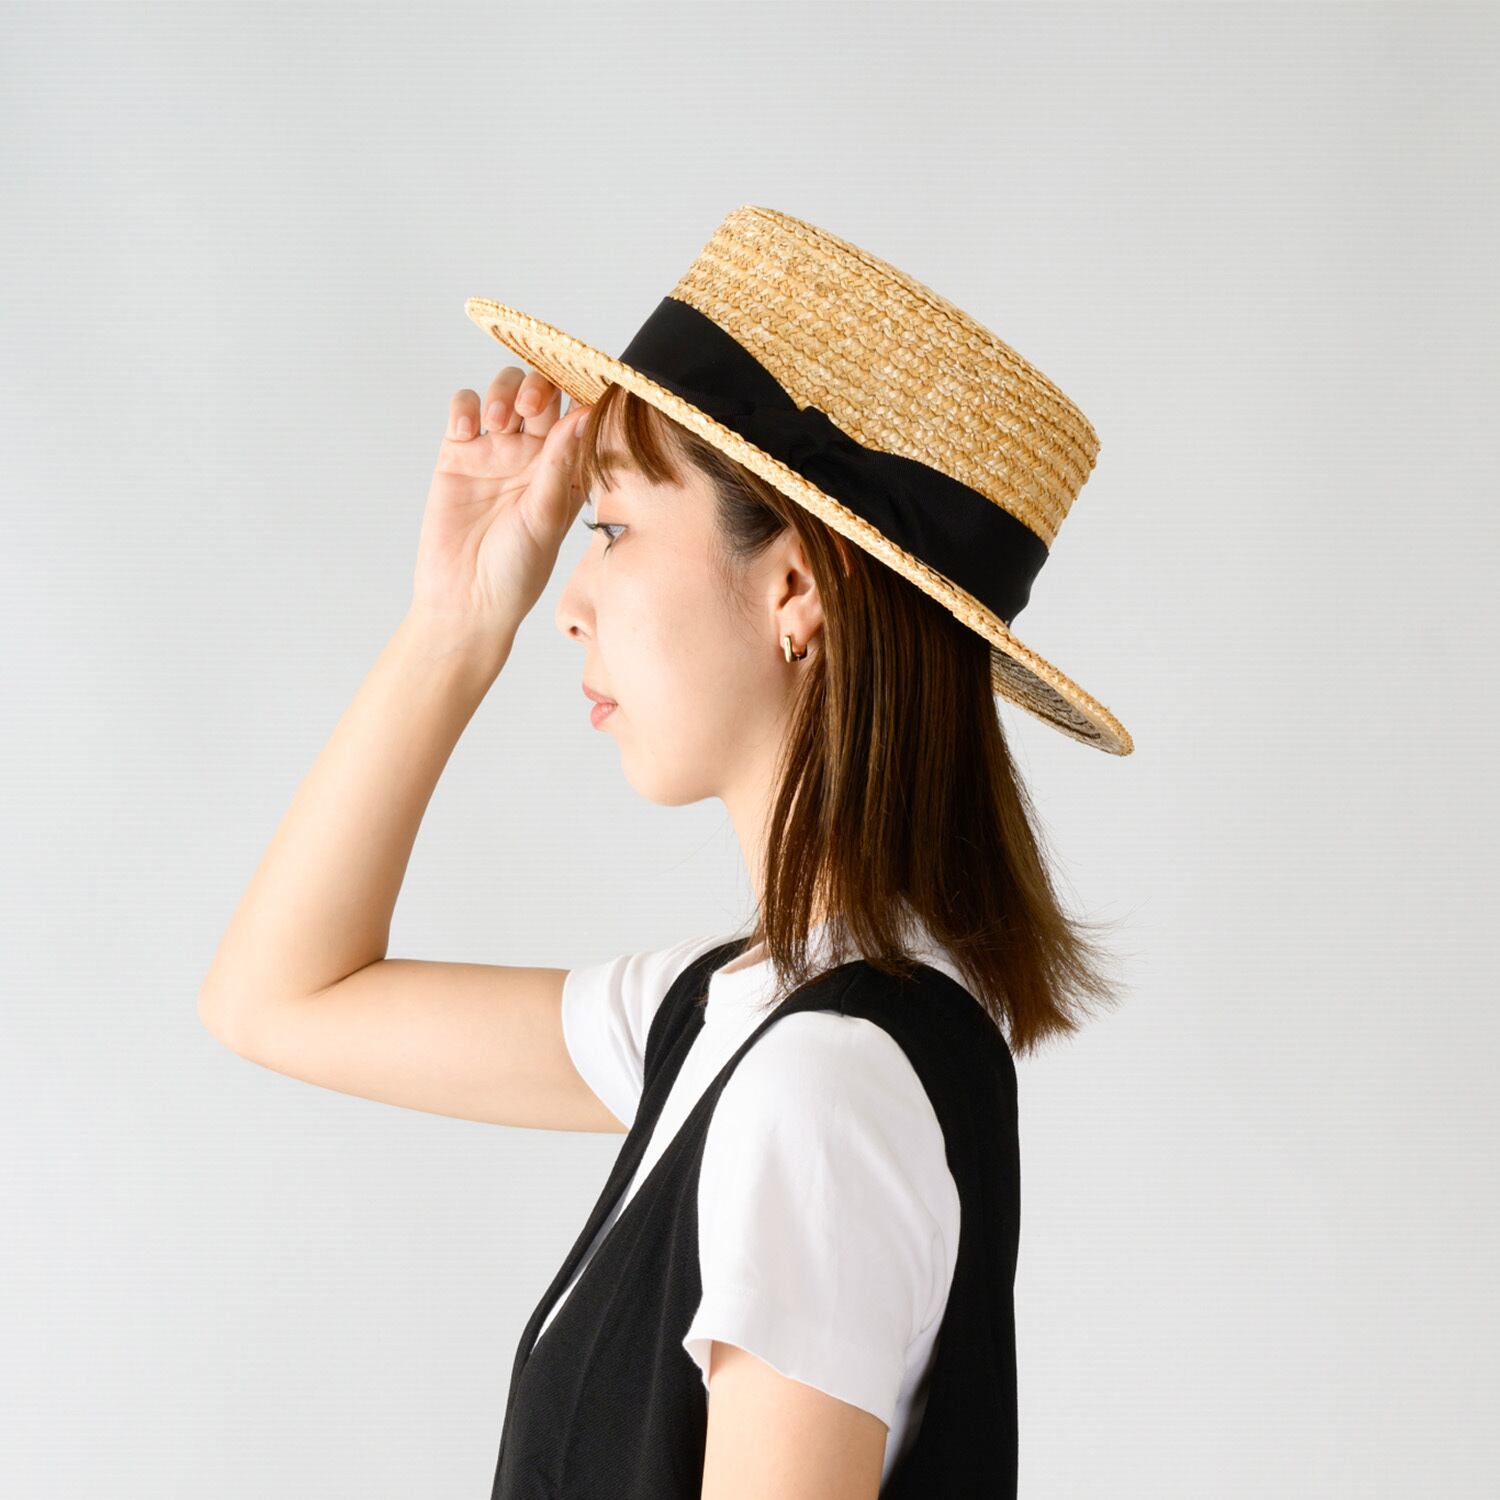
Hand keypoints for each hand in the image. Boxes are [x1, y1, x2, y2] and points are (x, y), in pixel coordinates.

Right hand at [410, 365, 591, 631]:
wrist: (467, 599)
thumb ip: (562, 463)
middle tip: (530, 407)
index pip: (579, 414)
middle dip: (538, 386)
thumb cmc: (518, 569)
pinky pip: (464, 410)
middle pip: (542, 392)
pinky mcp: (458, 454)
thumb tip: (585, 413)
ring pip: (503, 391)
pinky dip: (466, 407)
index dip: (580, 392)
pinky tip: (468, 431)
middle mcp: (535, 454)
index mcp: (568, 468)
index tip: (580, 380)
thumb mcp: (547, 515)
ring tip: (497, 422)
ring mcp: (496, 451)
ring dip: (502, 391)